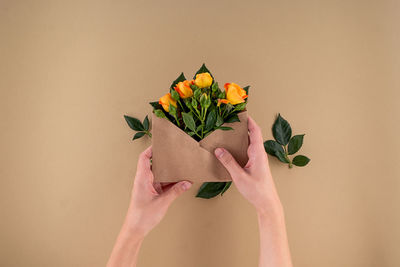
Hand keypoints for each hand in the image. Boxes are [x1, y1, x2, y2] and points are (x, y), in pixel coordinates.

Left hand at [125, 146, 191, 237]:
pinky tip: (180, 181)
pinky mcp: (152, 192)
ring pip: (159, 174)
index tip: (161, 143)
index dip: (151, 149)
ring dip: (169, 171)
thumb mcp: (162, 203)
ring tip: (180, 166)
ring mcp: (148, 186)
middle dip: (164, 158)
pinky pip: (162, 182)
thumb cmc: (143, 216)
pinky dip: (170, 181)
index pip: (144, 158)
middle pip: (153, 163)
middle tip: (175, 153)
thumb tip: (187, 182)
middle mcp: (144, 180)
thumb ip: (175, 191)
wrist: (135, 230)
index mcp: (142, 179)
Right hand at [215, 117, 292, 266]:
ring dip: (240, 136)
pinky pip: (247, 151)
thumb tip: (219, 150)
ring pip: (249, 143)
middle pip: (251, 135)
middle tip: (230, 119)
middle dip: (242, 126)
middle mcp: (259, 154)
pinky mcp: (255, 165)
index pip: (255, 131)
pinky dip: (239, 146)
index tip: (241, 112)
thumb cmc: (257, 191)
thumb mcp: (240, 176)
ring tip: (228, 131)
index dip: (249, 120)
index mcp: (258, 153)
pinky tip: (230, 148)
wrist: (267, 203)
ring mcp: (257, 159)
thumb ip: (229, 162)